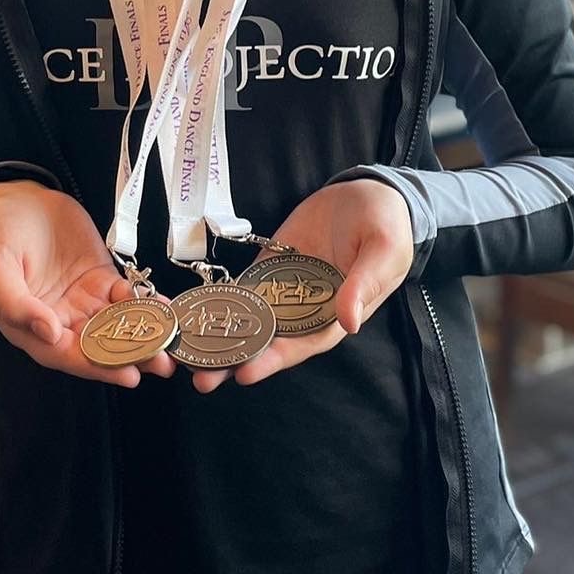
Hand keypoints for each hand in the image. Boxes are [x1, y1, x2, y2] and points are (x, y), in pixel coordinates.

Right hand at [0, 182, 176, 386]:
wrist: (14, 198)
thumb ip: (15, 304)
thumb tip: (48, 332)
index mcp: (30, 327)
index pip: (66, 355)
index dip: (97, 366)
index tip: (127, 374)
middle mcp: (60, 321)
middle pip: (99, 347)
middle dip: (131, 356)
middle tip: (162, 363)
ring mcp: (83, 301)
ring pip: (117, 325)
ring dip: (145, 335)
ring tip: (172, 341)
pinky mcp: (101, 279)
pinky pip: (127, 297)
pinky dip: (146, 303)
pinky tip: (165, 307)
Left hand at [189, 178, 414, 393]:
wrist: (369, 193)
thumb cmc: (386, 227)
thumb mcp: (383, 252)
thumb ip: (364, 284)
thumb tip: (348, 322)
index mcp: (337, 314)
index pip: (303, 346)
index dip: (275, 360)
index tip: (246, 374)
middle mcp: (306, 310)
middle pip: (268, 342)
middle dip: (237, 360)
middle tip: (201, 379)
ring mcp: (285, 290)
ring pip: (249, 321)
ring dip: (220, 339)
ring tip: (186, 356)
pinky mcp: (269, 268)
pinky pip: (242, 289)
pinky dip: (219, 302)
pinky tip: (193, 313)